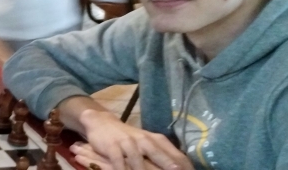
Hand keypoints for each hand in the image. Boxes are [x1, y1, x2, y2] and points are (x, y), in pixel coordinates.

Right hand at [79, 109, 193, 169]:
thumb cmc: (130, 138)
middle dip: (169, 166)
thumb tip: (182, 167)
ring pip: (138, 160)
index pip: (176, 155)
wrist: (102, 122)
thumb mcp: (149, 143)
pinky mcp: (112, 146)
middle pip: (159, 156)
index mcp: (157, 140)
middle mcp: (144, 140)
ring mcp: (128, 142)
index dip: (185, 166)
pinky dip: (122, 169)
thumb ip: (164, 155)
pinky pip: (118, 161)